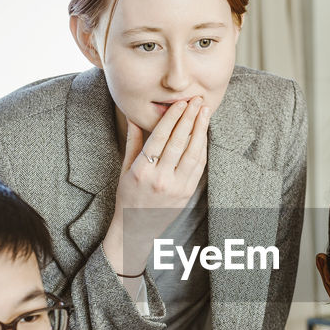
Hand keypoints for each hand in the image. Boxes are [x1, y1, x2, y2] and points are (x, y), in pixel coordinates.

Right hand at [103, 97, 211, 275]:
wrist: (137, 228)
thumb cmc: (128, 196)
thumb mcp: (125, 169)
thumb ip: (133, 142)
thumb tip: (134, 116)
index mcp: (142, 171)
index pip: (160, 137)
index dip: (173, 118)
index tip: (181, 103)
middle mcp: (160, 179)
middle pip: (179, 142)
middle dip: (190, 118)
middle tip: (197, 100)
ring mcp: (176, 187)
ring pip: (193, 153)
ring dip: (200, 130)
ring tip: (205, 112)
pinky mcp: (187, 193)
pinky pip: (198, 166)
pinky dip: (202, 148)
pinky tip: (204, 134)